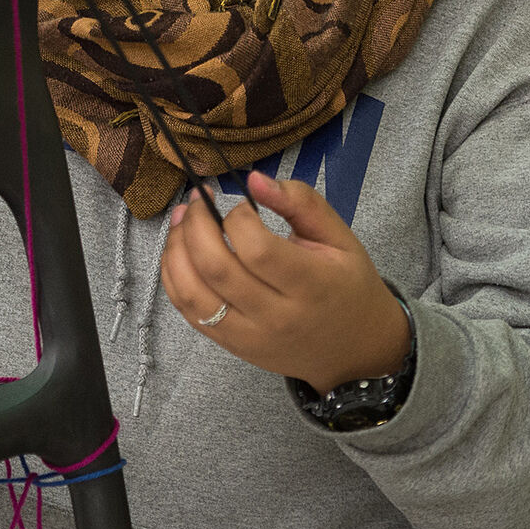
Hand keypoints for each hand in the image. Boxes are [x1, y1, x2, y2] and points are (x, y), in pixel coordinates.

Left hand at [161, 171, 410, 391]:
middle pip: (217, 268)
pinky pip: (188, 312)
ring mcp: (250, 336)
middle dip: (195, 225)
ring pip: (193, 293)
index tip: (239, 204)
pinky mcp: (232, 346)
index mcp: (311, 286)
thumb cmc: (348, 285)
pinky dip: (174, 278)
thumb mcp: (340, 238)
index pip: (258, 249)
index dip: (237, 218)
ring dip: (175, 250)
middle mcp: (276, 316)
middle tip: (197, 201)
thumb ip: (301, 202)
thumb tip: (254, 179)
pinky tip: (179, 252)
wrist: (356, 350)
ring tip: (181, 221)